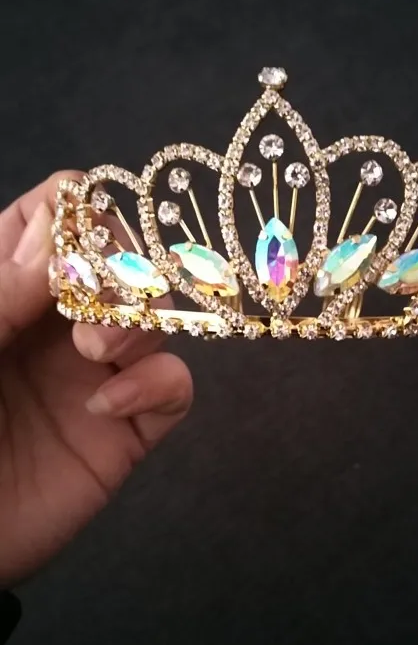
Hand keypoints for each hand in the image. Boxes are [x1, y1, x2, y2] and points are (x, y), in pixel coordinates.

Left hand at [0, 172, 192, 586]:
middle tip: (88, 308)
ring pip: (156, 315)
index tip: (74, 246)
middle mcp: (54, 323)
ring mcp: (93, 375)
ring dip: (138, 321)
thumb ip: (1, 291)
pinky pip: (173, 387)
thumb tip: (59, 226)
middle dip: (120, 268)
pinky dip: (156, 383)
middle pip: (121, 258)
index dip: (75, 214)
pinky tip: (108, 406)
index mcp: (6, 291)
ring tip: (95, 354)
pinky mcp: (125, 430)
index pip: (54, 217)